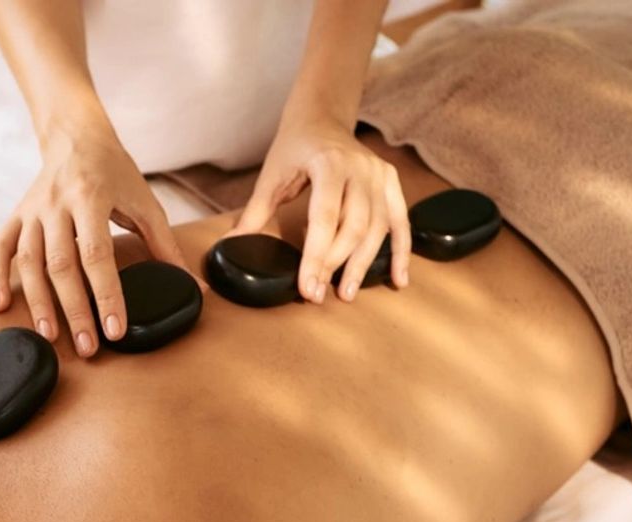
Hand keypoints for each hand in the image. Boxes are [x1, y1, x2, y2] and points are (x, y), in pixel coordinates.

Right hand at [0, 119, 192, 357]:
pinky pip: (1, 248)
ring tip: (50, 337)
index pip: (97, 254)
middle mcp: (57, 204)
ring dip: (38, 302)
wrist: (76, 136)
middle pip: (61, 264)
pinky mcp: (16, 214)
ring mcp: (32, 210)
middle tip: (87, 347)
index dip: (106, 294)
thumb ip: (164, 245)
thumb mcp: (145, 202)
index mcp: (91, 197)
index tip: (114, 328)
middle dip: (74, 309)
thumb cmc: (114, 172)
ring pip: (29, 261)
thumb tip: (192, 285)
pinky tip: (1, 306)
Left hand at [230, 112, 410, 303]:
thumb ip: (254, 212)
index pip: (325, 218)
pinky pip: (400, 221)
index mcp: (328, 163)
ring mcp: (379, 174)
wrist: (321, 116)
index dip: (316, 256)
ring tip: (347, 293)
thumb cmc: (294, 146)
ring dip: (364, 265)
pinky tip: (397, 279)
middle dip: (336, 265)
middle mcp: (360, 168)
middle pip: (354, 226)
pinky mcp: (390, 182)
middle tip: (320, 294)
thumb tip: (230, 244)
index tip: (308, 287)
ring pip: (378, 228)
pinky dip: (401, 252)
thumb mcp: (271, 175)